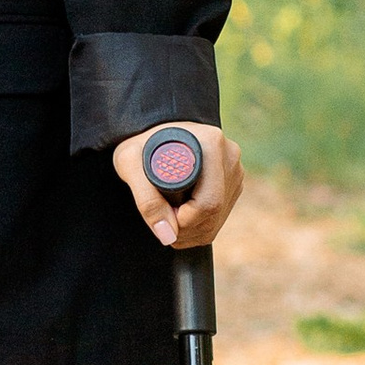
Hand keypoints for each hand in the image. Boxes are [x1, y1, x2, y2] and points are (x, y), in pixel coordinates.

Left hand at [114, 121, 244, 247]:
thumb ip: (146, 201)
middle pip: (215, 212)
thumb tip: (168, 235)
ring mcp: (234, 170)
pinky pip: (220, 216)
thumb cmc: (140, 142)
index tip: (161, 216)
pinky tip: (178, 216)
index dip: (182, 221)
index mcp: (211, 145)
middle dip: (185, 228)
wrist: (153, 129)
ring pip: (218, 218)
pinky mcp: (232, 182)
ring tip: (166, 216)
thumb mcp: (130, 164)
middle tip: (160, 220)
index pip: (208, 202)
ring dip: (190, 231)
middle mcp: (229, 156)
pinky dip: (198, 226)